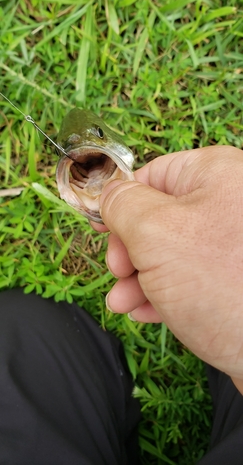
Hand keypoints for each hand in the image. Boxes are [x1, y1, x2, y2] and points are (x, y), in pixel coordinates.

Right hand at [93, 146, 242, 382]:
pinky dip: (164, 292)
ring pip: (171, 251)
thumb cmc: (224, 285)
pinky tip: (147, 312)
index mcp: (215, 174)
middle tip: (118, 274)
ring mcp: (234, 243)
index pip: (152, 176)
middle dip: (130, 250)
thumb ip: (123, 206)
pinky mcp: (235, 277)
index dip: (120, 203)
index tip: (102, 229)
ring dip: (139, 278)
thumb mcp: (155, 235)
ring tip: (122, 303)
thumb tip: (110, 193)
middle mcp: (229, 202)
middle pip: (159, 217)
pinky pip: (190, 276)